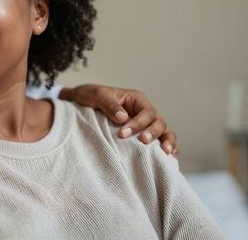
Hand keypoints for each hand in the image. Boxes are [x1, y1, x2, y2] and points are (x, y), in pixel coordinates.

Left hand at [59, 84, 177, 155]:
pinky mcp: (141, 133)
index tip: (123, 133)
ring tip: (166, 152)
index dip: (138, 123)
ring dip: (166, 140)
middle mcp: (143, 111)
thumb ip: (109, 105)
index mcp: (136, 99)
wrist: (81, 102)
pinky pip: (159, 139)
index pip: (146, 112)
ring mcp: (144, 123)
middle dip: (153, 133)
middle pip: (158, 121)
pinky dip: (167, 145)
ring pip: (163, 130)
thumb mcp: (97, 95)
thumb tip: (123, 118)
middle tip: (143, 141)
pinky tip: (171, 156)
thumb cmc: (90, 96)